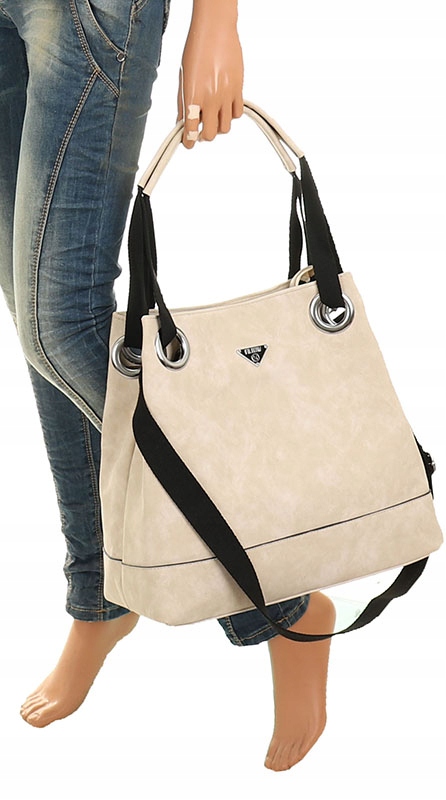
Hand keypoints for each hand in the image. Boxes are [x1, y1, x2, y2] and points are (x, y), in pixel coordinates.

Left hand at [176, 2, 243, 148]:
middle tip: (200, 128)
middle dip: (203, 135)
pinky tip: (224, 106)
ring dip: (218, 126)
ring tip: (213, 115)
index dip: (189, 142)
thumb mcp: (183, 77)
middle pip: (210, 135)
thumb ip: (182, 102)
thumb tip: (180, 122)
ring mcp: (226, 95)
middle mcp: (210, 99)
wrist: (215, 29)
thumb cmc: (195, 50)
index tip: (188, 143)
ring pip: (225, 128)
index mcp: (193, 97)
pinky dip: (230, 115)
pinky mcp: (239, 89)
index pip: (191, 131)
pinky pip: (237, 113)